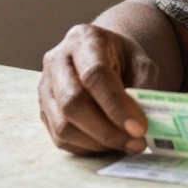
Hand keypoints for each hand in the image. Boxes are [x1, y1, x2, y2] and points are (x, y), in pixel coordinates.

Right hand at [39, 24, 160, 155]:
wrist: (101, 55)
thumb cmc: (122, 58)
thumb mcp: (140, 62)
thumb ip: (143, 86)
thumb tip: (141, 123)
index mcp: (83, 39)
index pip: (95, 74)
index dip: (117, 105)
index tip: (140, 128)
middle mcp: (57, 61)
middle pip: (72, 102)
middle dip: (107, 130)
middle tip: (137, 144)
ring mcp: (45, 87)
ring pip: (63, 126)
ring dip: (98, 143)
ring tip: (127, 145)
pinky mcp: (43, 111)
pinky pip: (60, 139)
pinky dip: (88, 148)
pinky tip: (109, 144)